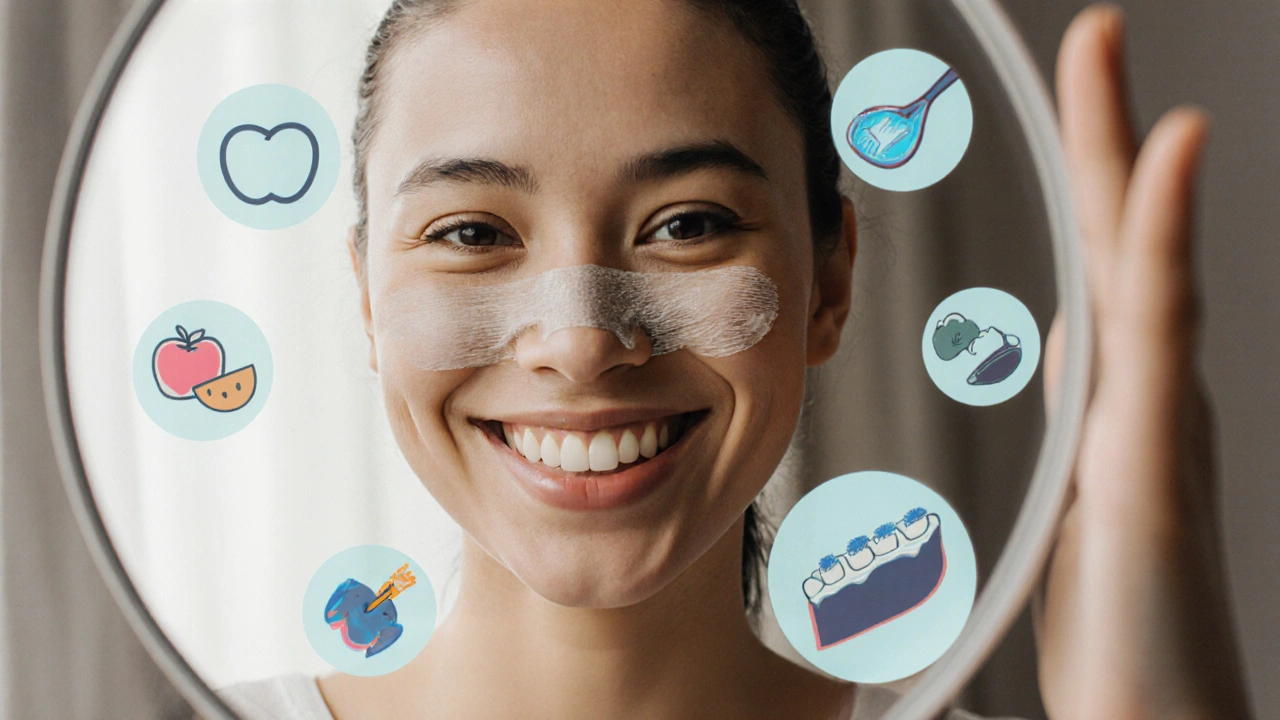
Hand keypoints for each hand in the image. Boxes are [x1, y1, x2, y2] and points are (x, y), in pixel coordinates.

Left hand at [1037, 6, 1251, 718]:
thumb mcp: (1079, 500)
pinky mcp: (1156, 457)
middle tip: (1098, 34)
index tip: (1082, 93)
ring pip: (1140, 260)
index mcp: (1118, 399)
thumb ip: (1082, 421)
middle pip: (1123, 237)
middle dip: (1111, 130)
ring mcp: (1159, 418)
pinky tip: (1167, 155)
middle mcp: (1149, 393)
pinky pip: (1155, 327)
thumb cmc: (1121, 629)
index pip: (1102, 261)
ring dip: (1127, 153)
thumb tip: (1068, 352)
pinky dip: (1161, 235)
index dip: (1098, 175)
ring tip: (1111, 55)